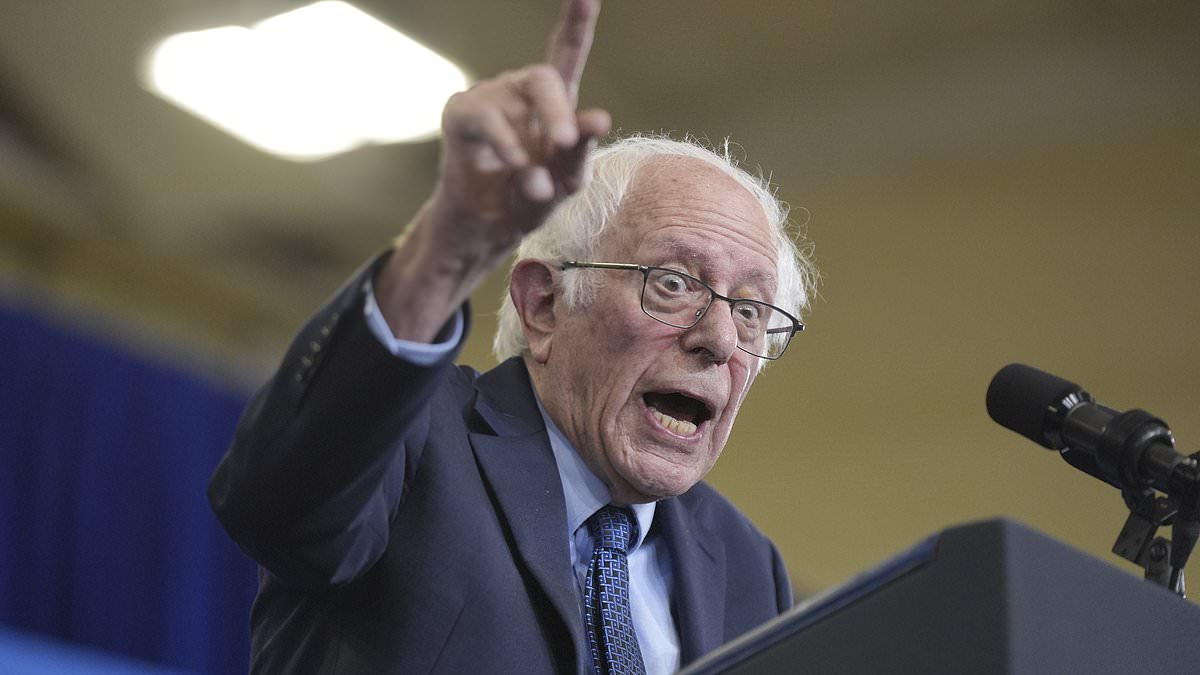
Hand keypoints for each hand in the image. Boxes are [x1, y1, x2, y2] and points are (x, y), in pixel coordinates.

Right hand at [430, 0, 610, 252]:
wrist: (487, 228)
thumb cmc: (530, 199)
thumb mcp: (565, 182)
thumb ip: (581, 153)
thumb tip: (600, 118)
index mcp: (554, 102)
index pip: (566, 52)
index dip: (576, 22)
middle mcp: (520, 92)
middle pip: (544, 78)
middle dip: (557, 111)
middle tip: (565, 143)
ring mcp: (488, 98)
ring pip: (516, 103)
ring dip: (530, 147)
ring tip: (536, 186)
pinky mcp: (460, 114)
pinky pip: (484, 117)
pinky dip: (504, 143)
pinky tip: (515, 163)